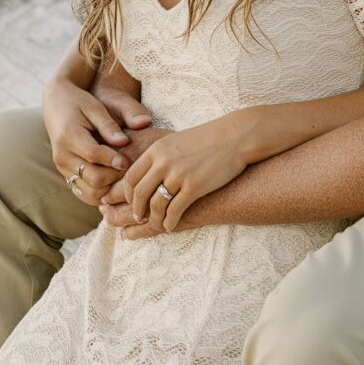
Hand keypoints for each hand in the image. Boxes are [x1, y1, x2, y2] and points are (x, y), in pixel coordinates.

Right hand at [42, 77, 152, 205]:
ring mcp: (62, 167)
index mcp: (68, 136)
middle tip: (131, 169)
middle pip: (93, 178)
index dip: (114, 160)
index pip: (94, 155)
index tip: (130, 160)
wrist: (56, 104)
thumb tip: (124, 142)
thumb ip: (109, 125)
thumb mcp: (95, 107)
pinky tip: (114, 183)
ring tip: (124, 177)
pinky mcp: (65, 174)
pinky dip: (101, 193)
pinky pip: (84, 194)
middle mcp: (62, 155)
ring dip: (110, 188)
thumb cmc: (79, 102)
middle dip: (115, 176)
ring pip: (90, 192)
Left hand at [102, 109, 256, 235]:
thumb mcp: (176, 141)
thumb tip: (146, 175)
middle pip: (139, 193)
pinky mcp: (194, 187)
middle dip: (136, 209)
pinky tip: (170, 226)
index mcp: (157, 150)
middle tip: (138, 217)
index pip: (131, 177)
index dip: (128, 193)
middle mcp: (164, 162)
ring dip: (153, 219)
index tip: (131, 202)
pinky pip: (175, 211)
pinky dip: (169, 222)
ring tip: (156, 224)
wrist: (235, 137)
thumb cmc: (207, 139)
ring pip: (156, 205)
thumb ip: (159, 156)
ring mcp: (179, 175)